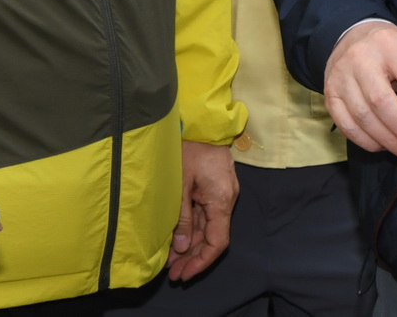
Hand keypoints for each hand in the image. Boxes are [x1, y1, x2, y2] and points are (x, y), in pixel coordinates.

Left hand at [167, 141, 237, 281]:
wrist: (201, 121)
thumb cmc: (189, 148)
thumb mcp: (180, 184)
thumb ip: (182, 217)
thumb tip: (180, 248)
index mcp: (221, 199)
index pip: (217, 242)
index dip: (201, 262)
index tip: (184, 274)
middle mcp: (226, 200)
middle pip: (212, 238)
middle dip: (192, 258)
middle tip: (172, 275)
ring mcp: (221, 195)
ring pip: (207, 229)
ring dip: (190, 246)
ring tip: (170, 263)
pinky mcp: (214, 189)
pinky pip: (205, 217)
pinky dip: (192, 231)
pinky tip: (177, 241)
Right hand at [324, 20, 396, 159]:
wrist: (350, 35)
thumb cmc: (386, 46)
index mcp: (388, 44)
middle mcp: (360, 59)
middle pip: (382, 102)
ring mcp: (341, 77)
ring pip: (364, 118)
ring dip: (389, 141)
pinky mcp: (330, 94)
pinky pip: (347, 125)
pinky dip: (367, 141)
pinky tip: (383, 145)